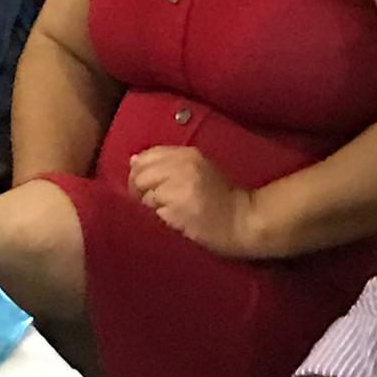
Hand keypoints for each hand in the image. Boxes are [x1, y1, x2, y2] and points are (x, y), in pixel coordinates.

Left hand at [128, 145, 256, 256]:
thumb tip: (134, 161)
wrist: (243, 220)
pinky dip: (157, 218)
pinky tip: (171, 221)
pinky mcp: (176, 213)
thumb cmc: (223, 195)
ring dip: (149, 206)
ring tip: (165, 212)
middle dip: (139, 189)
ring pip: (144, 196)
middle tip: (149, 201)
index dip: (140, 170)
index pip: (147, 155)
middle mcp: (181, 168)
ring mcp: (178, 191)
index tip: (144, 183)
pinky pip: (154, 214)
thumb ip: (168, 162)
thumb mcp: (200, 168)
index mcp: (187, 154)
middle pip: (141, 175)